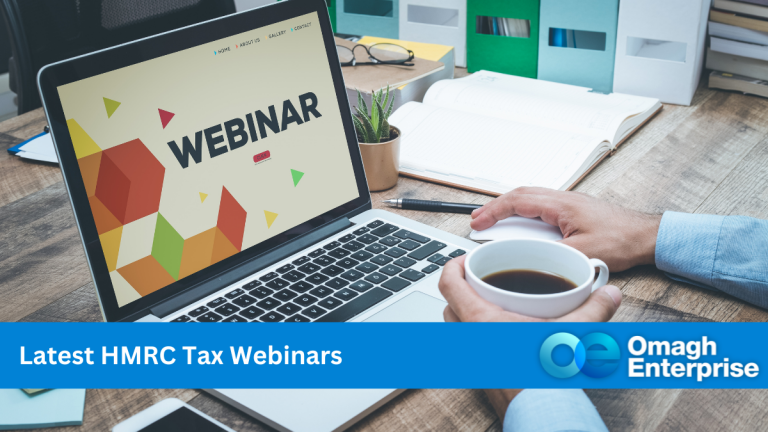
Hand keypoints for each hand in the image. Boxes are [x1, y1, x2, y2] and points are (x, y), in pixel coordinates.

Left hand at [438, 256, 621, 421]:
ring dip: (466, 313)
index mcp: (480, 321)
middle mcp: (468, 339)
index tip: (466, 260)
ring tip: (491, 306)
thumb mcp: (572, 334)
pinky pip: (467, 348)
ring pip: (455, 328)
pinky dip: (476, 336)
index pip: (449, 284)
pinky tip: (500, 336)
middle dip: (461, 290)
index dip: (453, 266)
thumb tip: (609, 293)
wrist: (542, 414)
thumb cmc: (546, 377)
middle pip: (448, 305)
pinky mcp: (478, 375)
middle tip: (481, 282)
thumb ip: (594, 309)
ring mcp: (470, 359)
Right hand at [470, 187, 660, 271]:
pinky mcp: (574, 210)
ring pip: (530, 197)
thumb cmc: (622, 239)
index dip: (493, 210)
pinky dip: (524, 211)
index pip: (518, 201)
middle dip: (495, 206)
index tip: (478, 221)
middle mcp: (563, 198)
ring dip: (509, 207)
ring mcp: (569, 202)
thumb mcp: (583, 253)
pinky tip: (522, 223)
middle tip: (478, 219)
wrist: (646, 235)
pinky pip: (541, 204)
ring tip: (495, 220)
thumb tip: (530, 258)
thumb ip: (554, 255)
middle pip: (520, 194)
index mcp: (561, 205)